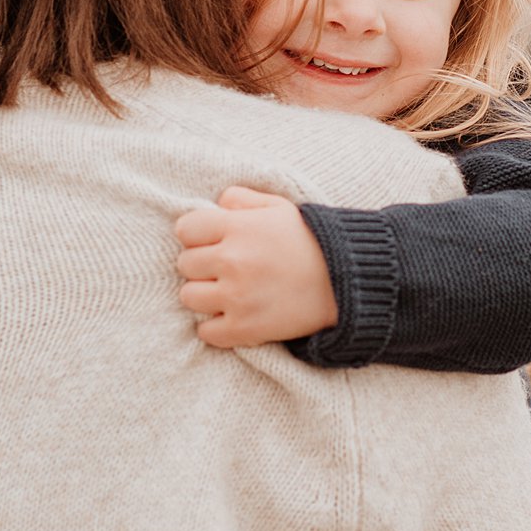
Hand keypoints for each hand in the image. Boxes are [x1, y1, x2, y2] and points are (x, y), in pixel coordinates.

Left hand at [173, 186, 338, 348]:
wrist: (345, 282)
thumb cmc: (309, 241)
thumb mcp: (279, 207)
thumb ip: (242, 198)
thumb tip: (217, 203)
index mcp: (237, 228)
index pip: (185, 229)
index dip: (197, 235)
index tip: (212, 241)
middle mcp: (233, 261)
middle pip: (184, 264)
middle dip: (201, 264)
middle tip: (224, 267)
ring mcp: (237, 297)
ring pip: (188, 297)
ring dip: (204, 294)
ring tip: (225, 291)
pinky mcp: (245, 329)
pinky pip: (205, 331)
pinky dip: (215, 326)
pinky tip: (232, 315)